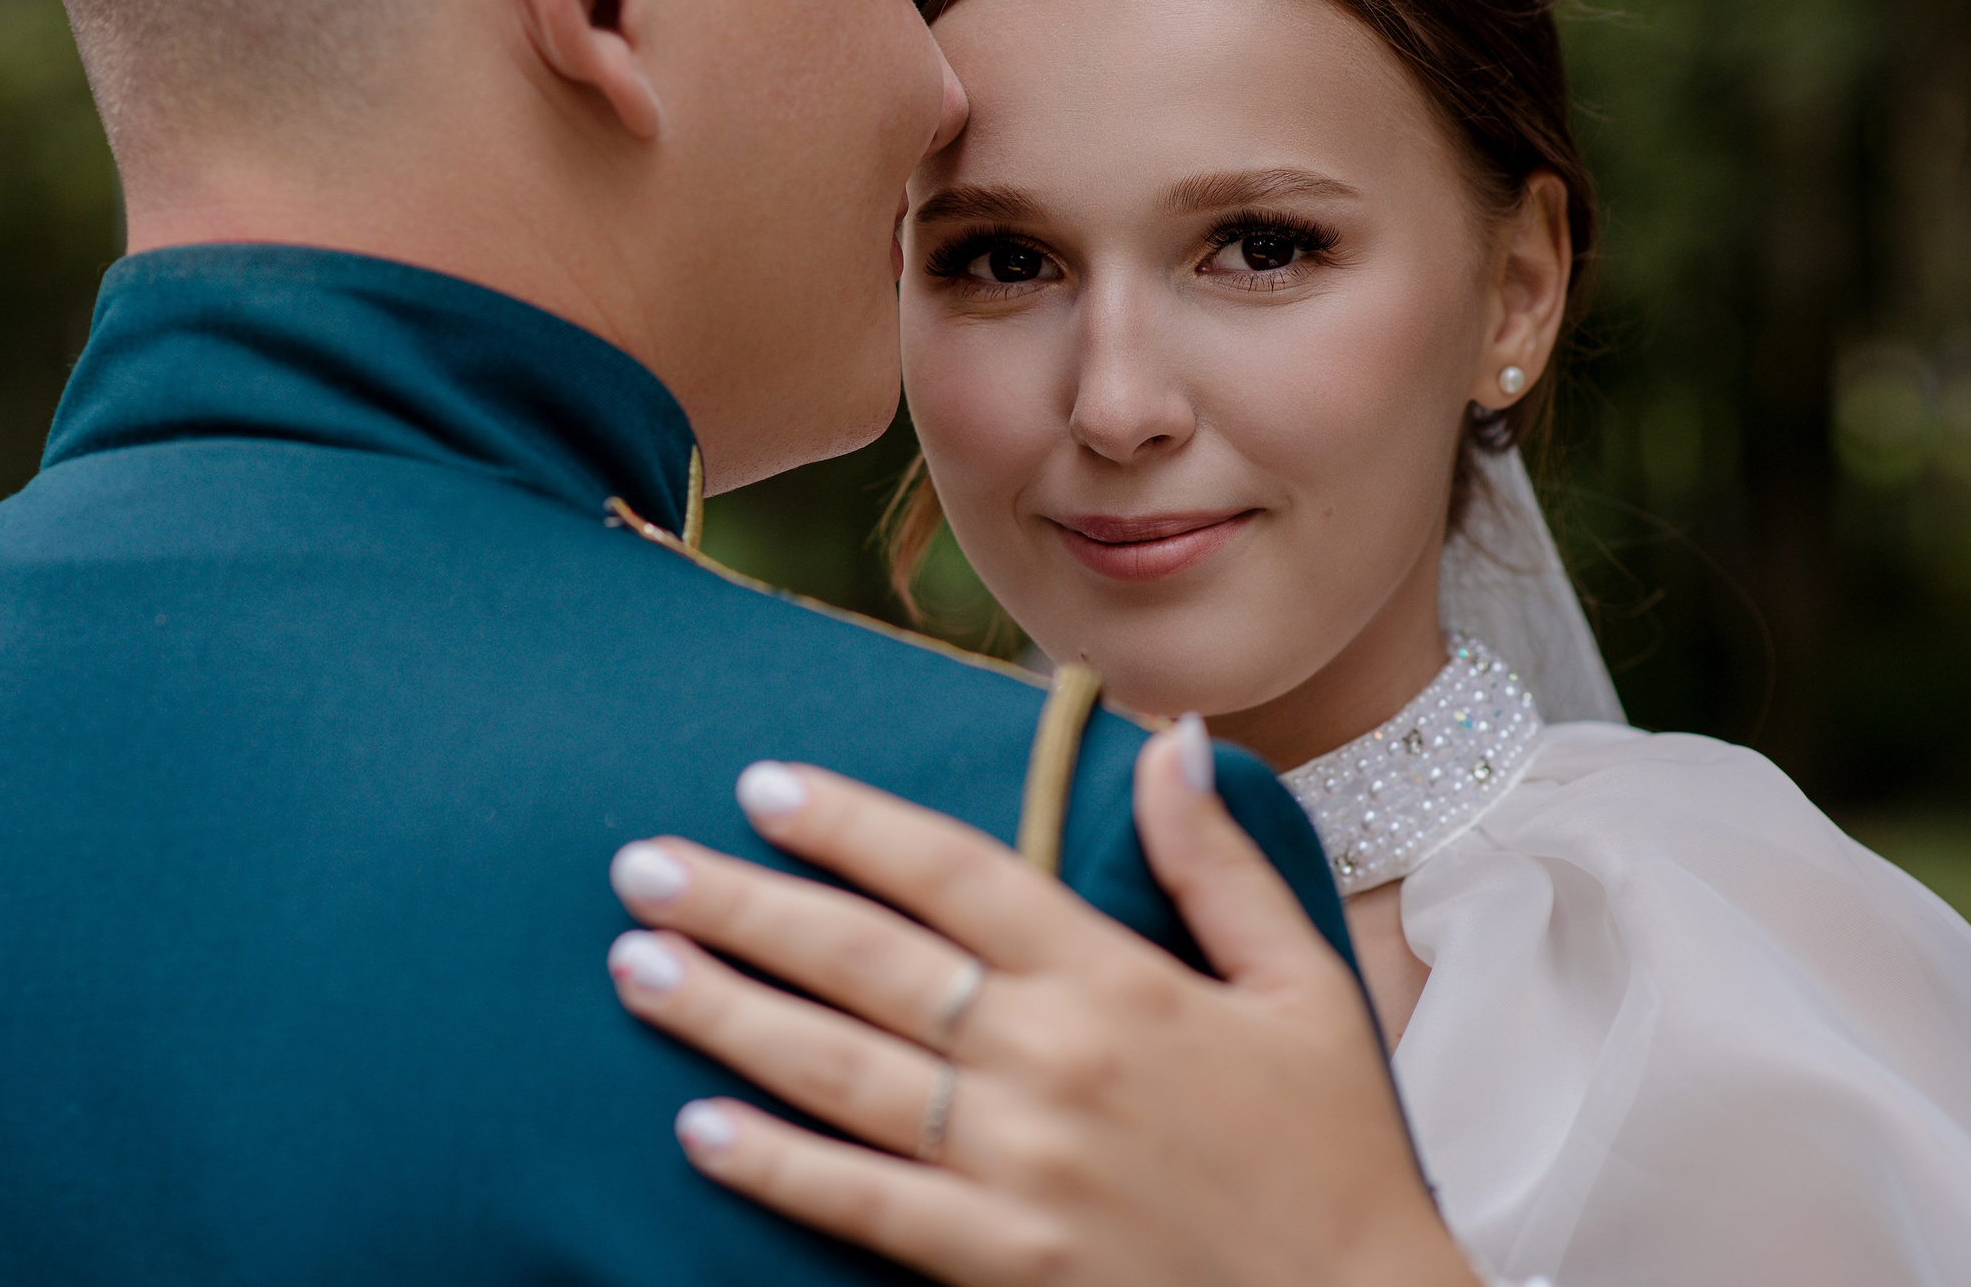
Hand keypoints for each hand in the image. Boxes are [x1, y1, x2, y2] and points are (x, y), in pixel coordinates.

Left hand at [603, 721, 1478, 1286]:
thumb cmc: (1333, 1154)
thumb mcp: (1302, 986)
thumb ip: (1219, 863)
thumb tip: (1175, 736)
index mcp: (1116, 978)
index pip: (954, 872)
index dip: (850, 823)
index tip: (760, 784)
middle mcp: (1052, 1058)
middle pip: (867, 960)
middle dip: (744, 905)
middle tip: (642, 865)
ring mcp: (1021, 1165)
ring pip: (843, 1072)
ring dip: (728, 1015)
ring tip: (637, 965)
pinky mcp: (1003, 1261)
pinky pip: (866, 1204)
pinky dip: (778, 1167)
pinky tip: (698, 1129)